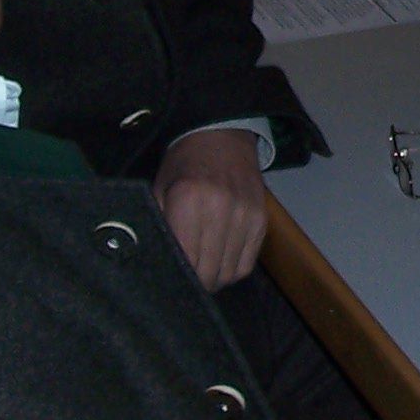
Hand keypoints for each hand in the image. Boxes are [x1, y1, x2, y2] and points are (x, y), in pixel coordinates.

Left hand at [152, 128, 267, 288]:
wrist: (221, 137)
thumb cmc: (183, 166)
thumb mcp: (159, 191)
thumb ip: (159, 228)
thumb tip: (159, 267)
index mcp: (187, 201)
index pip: (186, 261)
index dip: (178, 277)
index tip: (172, 278)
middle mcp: (220, 209)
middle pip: (209, 272)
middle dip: (196, 282)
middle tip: (186, 278)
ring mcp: (245, 216)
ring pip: (229, 274)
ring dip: (214, 278)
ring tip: (203, 269)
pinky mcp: (261, 221)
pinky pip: (246, 265)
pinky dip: (232, 270)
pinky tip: (221, 260)